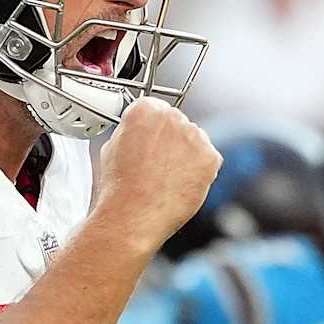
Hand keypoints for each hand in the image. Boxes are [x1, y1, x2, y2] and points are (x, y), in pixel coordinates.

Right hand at [93, 97, 221, 256]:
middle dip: (171, 140)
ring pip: (195, 141)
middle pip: (177, 123)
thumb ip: (132, 132)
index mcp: (145, 109)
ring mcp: (195, 136)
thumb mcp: (112, 148)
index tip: (150, 140)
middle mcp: (172, 117)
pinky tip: (180, 184)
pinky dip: (199, 172)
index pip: (155, 109)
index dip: (151, 128)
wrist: (134, 214)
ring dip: (186, 155)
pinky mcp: (211, 157)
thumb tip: (141, 134)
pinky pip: (208, 160)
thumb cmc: (120, 187)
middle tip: (159, 164)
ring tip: (167, 178)